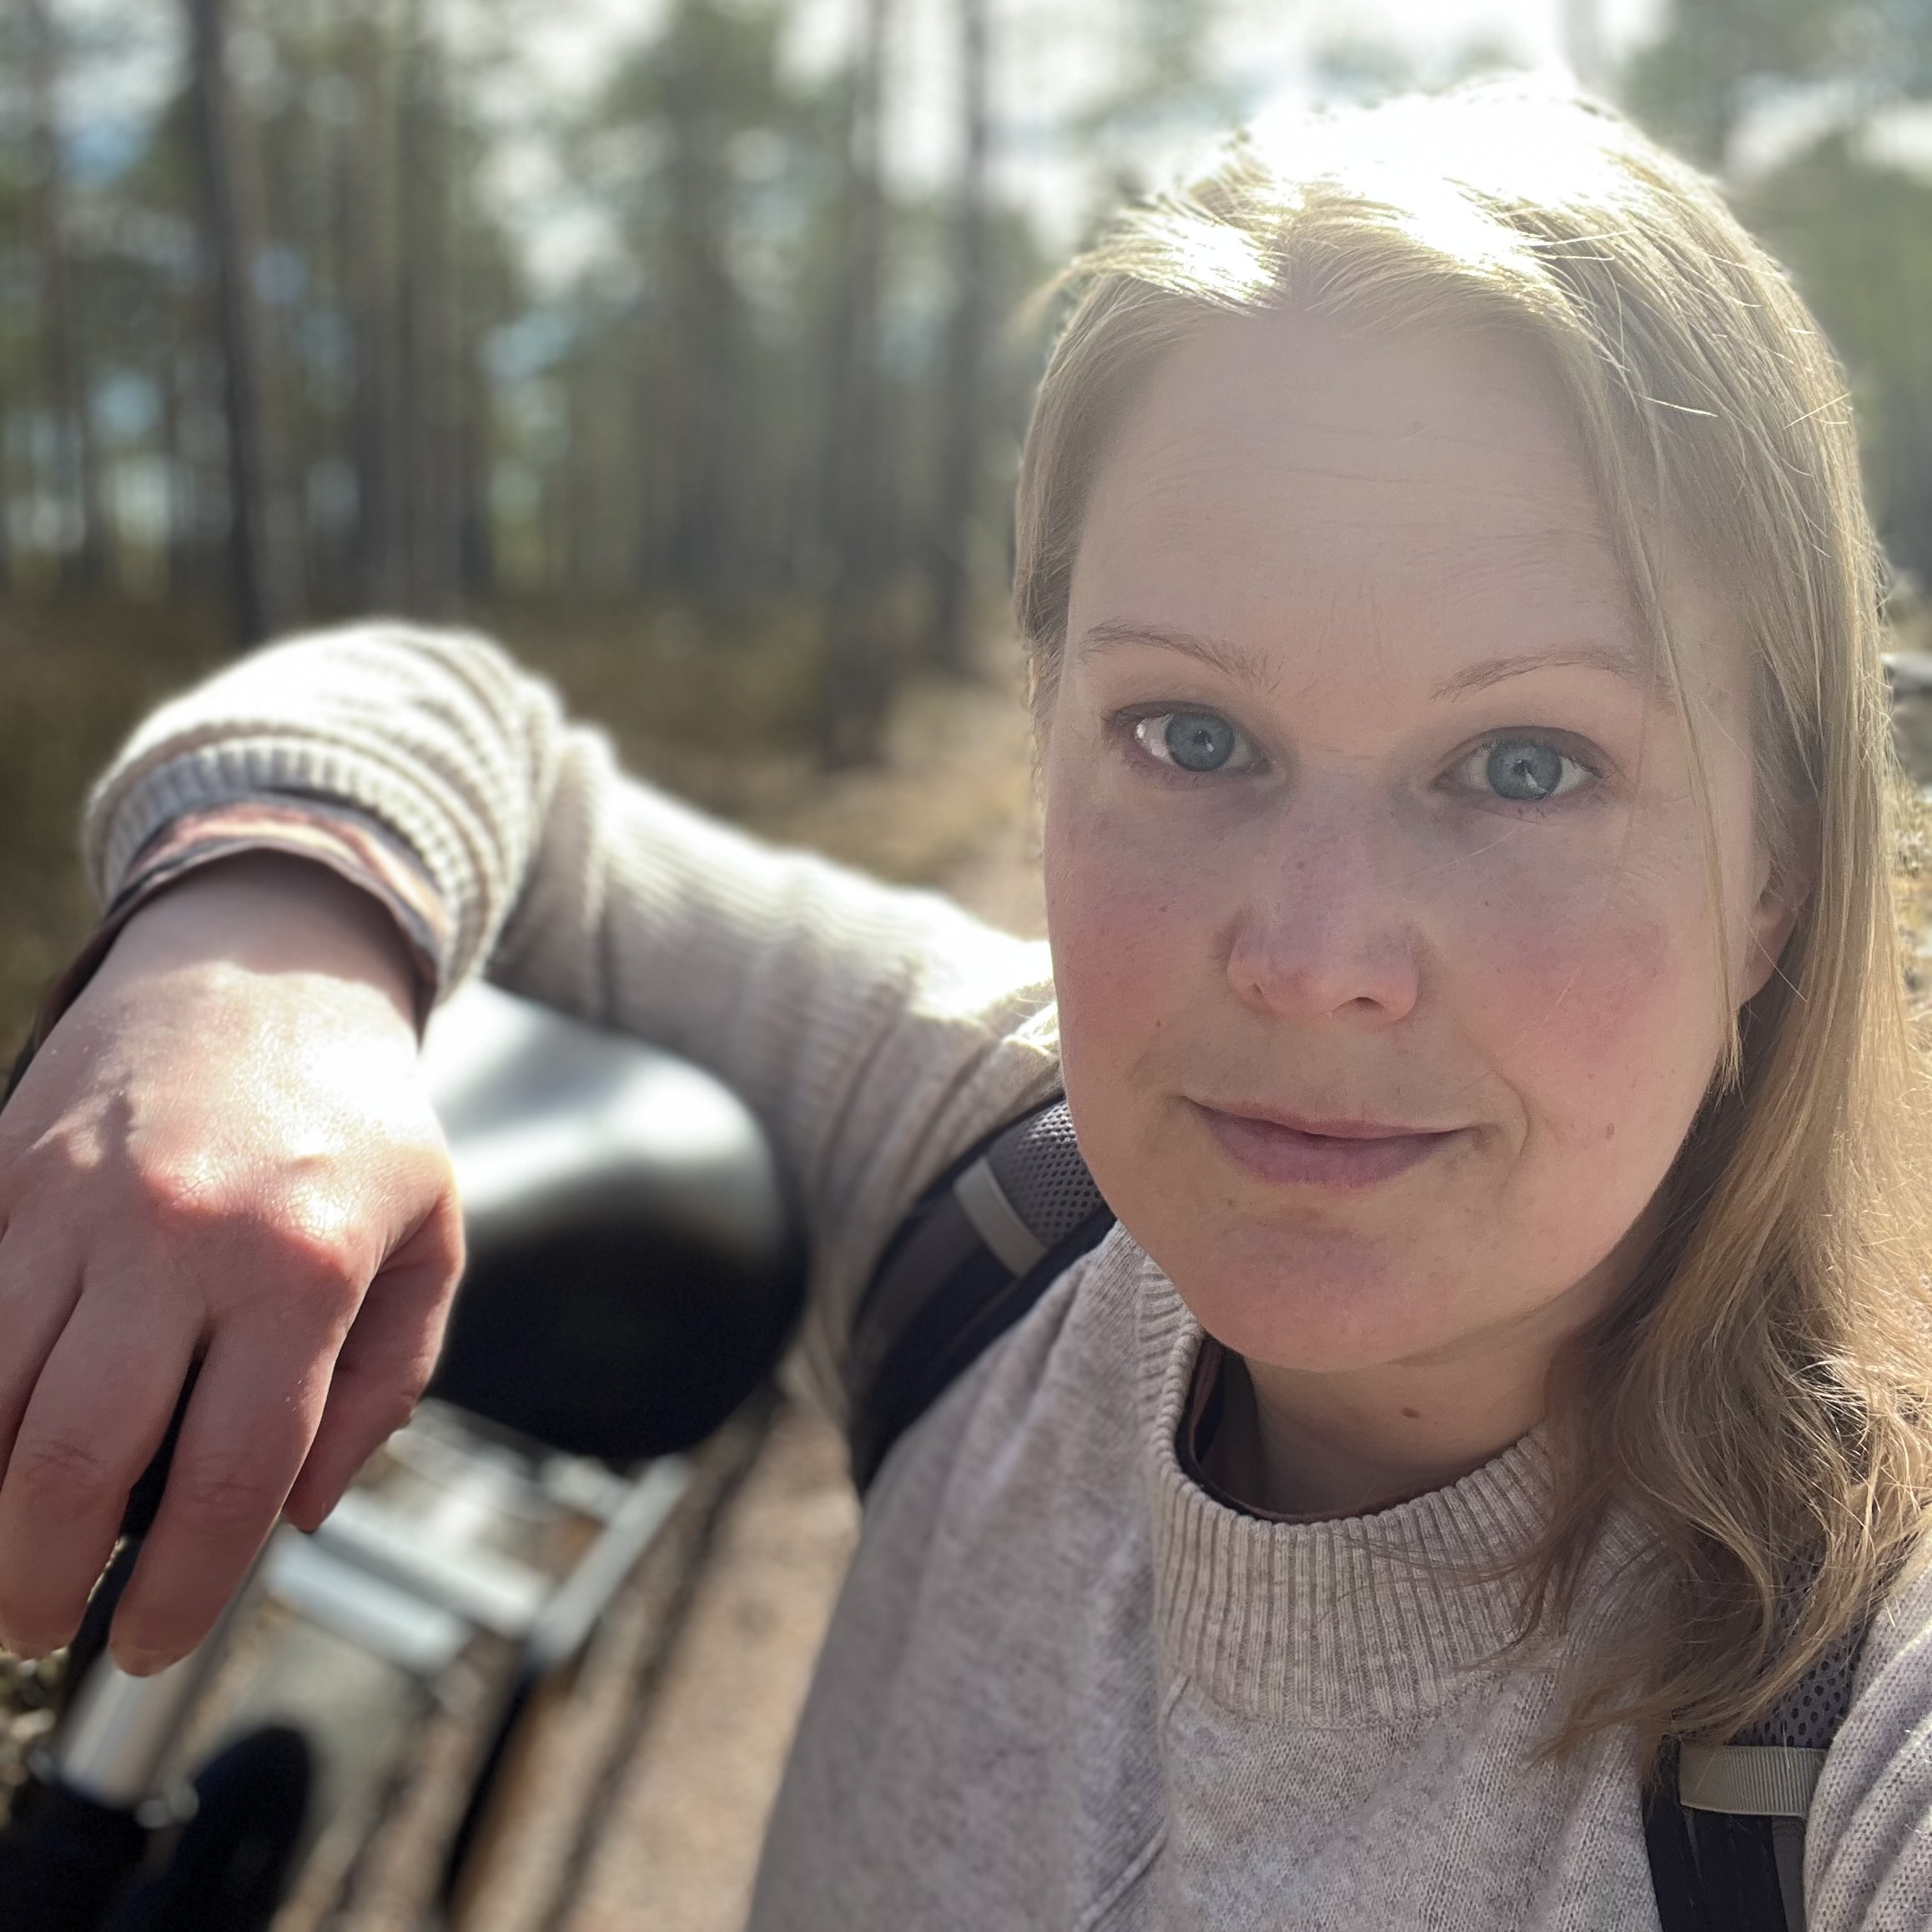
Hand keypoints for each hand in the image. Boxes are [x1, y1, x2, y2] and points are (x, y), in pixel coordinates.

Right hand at [0, 855, 463, 1672]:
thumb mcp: (433, 1238)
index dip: (183, 1589)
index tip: (154, 1640)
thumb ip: (386, 1385)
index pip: (231, 1474)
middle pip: (72, 1462)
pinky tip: (0, 1442)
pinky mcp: (4, 1179)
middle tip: (48, 1624)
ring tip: (15, 1551)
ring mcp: (73, 1205)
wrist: (265, 965)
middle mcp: (177, 1237)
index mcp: (301, 1265)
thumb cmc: (359, 1116)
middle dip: (43, 1580)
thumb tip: (296, 1514)